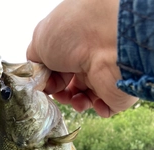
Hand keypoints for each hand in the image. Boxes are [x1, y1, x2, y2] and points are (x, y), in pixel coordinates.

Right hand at [26, 0, 136, 116]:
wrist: (109, 42)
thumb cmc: (74, 34)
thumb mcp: (41, 39)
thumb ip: (35, 58)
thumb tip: (37, 73)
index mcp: (73, 46)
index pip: (58, 68)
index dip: (49, 79)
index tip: (45, 84)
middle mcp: (89, 60)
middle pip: (71, 84)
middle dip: (61, 93)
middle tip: (60, 93)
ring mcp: (104, 76)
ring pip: (86, 98)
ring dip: (76, 103)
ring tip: (76, 101)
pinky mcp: (118, 92)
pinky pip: (107, 108)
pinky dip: (99, 110)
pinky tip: (95, 103)